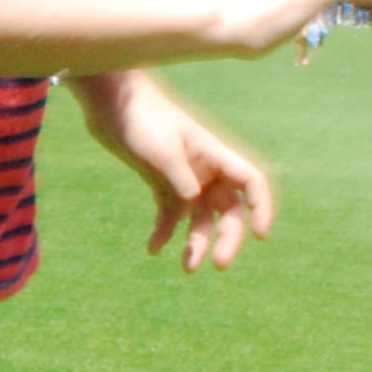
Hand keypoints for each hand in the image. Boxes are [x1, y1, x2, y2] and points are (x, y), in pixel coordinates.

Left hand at [73, 73, 271, 271]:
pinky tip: (153, 249)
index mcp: (215, 155)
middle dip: (227, 237)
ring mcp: (183, 177)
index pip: (251, 182)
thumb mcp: (162, 152)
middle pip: (228, 209)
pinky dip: (164, 231)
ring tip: (187, 268)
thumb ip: (181, 181)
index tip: (260, 235)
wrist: (110, 103)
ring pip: (199, 217)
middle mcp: (205, 169)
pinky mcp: (160, 183)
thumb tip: (192, 207)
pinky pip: (169, 214)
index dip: (261, 207)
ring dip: (196, 242)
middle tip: (218, 265)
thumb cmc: (140, 119)